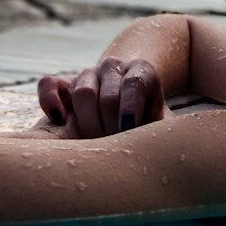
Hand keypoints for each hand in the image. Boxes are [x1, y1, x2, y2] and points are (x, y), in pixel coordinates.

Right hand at [37, 56, 166, 138]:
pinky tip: (60, 121)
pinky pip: (49, 84)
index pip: (135, 83)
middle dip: (110, 127)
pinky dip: (50, 100)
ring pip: (82, 91)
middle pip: (108, 94)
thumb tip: (176, 157)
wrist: (129, 106)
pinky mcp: (64, 83)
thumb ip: (168, 136)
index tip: (128, 130)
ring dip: (88, 123)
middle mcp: (114, 68)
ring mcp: (88, 74)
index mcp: (143, 72)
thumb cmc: (149, 125)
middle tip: (114, 148)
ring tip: (95, 144)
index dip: (131, 108)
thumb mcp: (163, 127)